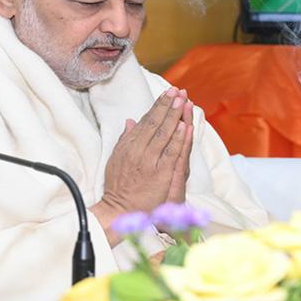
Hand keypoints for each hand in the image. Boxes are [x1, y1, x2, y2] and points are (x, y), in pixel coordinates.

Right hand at [90, 87, 192, 244]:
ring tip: (182, 100)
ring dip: (174, 116)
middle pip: (155, 124)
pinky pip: (170, 152)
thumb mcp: (116, 159)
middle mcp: (138, 151)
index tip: (166, 94)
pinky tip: (184, 126)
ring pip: (164, 134)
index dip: (157, 106)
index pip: (146, 121)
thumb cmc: (118, 186)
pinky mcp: (160, 173)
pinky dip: (178, 139)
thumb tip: (131, 121)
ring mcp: (149, 161)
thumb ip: (125, 139)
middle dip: (167, 105)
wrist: (119, 209)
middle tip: (176, 91)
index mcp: (128, 146)